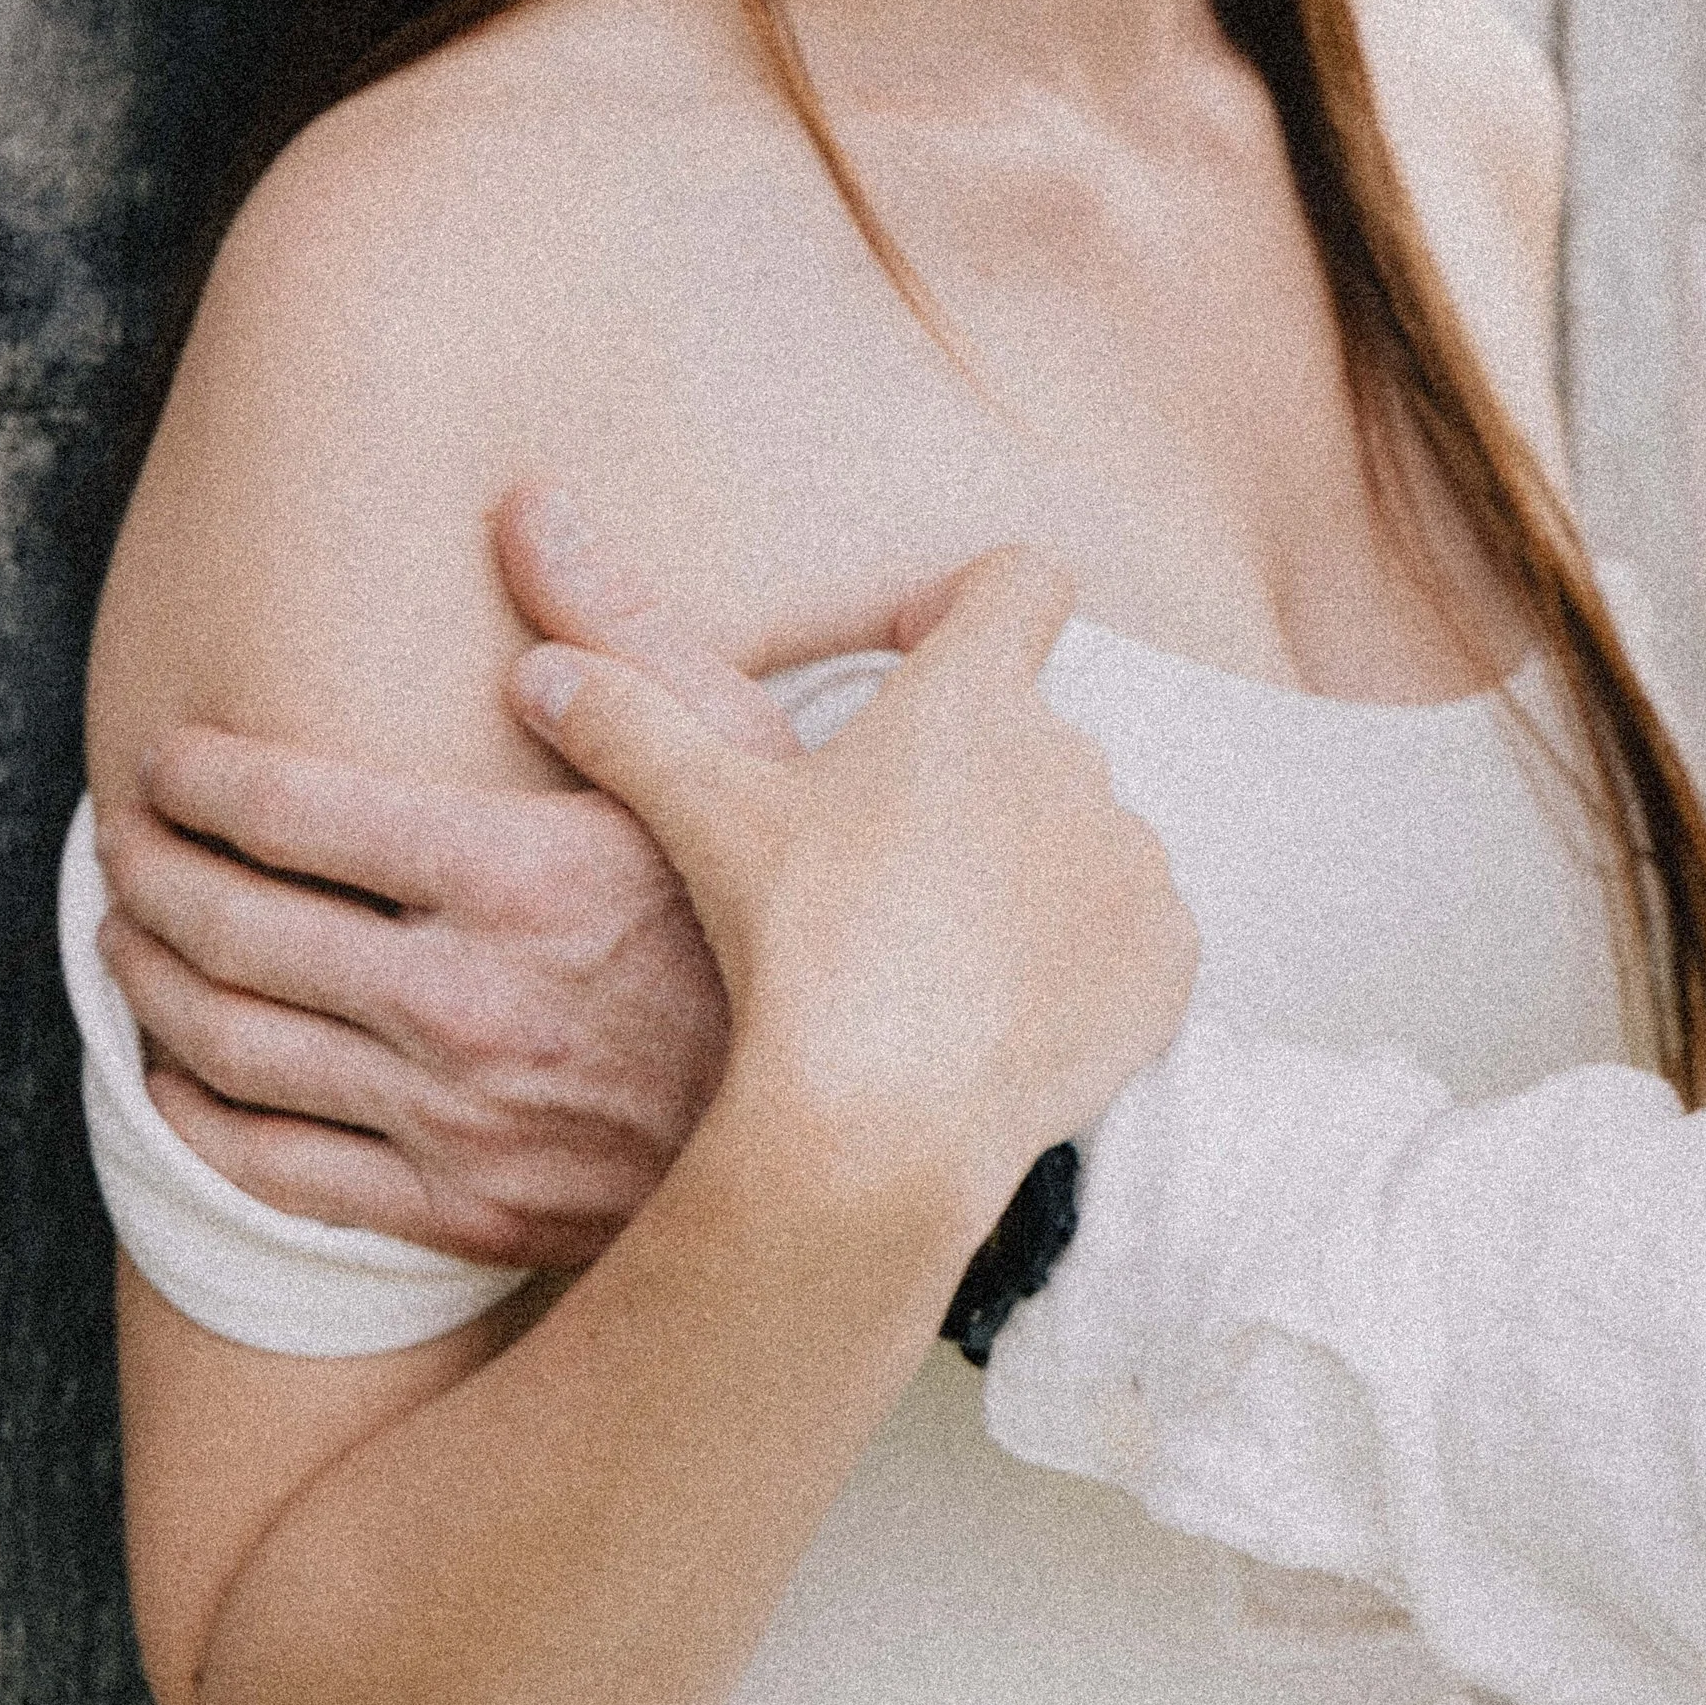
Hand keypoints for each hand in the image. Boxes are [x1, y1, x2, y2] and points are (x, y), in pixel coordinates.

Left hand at [92, 489, 798, 1268]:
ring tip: (125, 940)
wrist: (864, 1124)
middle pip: (238, 931)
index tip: (161, 760)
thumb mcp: (742, 748)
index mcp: (521, 873)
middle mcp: (466, 1000)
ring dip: (154, 987)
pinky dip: (197, 1122)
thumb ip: (617, 629)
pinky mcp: (462, 1208)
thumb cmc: (807, 912)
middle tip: (120, 842)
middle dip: (151, 875)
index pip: (296, 815)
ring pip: (235, 1051)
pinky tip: (175, 1079)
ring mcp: (456, 1117)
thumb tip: (524, 507)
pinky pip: (279, 1174)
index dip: (202, 781)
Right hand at [512, 544, 1199, 1244]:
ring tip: (934, 949)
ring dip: (1025, 869)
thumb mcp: (705, 817)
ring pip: (1082, 834)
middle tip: (878, 858)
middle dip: (967, 775)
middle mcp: (1074, 758)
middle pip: (1028, 730)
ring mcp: (1131, 861)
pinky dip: (1083, 960)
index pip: (1019, 580)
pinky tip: (1000, 1010)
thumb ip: (628, 724)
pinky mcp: (1165, 959)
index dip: (962, 605)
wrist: (887, 1123)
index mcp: (973, 697)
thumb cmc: (799, 948)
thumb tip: (540, 673)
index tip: (901, 662)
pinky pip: (1134, 934)